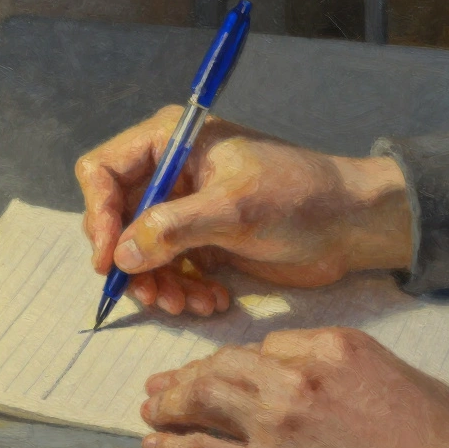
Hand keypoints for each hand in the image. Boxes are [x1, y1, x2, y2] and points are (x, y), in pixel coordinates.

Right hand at [76, 106, 411, 316]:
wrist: (351, 225)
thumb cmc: (299, 197)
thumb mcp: (235, 209)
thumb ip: (173, 228)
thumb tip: (120, 256)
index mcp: (170, 142)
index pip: (102, 171)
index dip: (98, 215)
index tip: (109, 259)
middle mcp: (169, 172)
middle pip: (116, 220)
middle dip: (132, 263)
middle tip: (154, 296)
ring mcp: (184, 209)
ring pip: (141, 253)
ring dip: (158, 285)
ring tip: (188, 305)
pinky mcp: (201, 241)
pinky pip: (170, 270)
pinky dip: (184, 290)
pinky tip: (212, 302)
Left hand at [140, 328, 448, 447]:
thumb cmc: (438, 437)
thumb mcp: (397, 373)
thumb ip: (345, 364)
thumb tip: (313, 372)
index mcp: (332, 347)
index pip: (268, 345)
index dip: (242, 361)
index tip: (227, 374)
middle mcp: (295, 379)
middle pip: (223, 365)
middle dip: (188, 374)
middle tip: (164, 383)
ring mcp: (275, 426)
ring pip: (202, 400)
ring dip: (168, 403)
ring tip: (150, 408)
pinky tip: (154, 447)